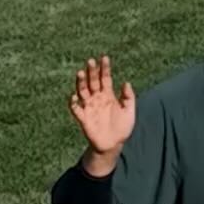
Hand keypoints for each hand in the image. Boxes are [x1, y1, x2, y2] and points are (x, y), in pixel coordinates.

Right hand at [69, 55, 136, 172]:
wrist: (114, 145)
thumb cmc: (122, 128)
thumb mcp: (129, 112)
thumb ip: (129, 97)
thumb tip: (126, 82)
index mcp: (108, 95)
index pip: (105, 78)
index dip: (105, 68)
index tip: (104, 58)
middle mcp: (97, 98)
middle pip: (93, 81)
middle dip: (91, 71)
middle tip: (90, 61)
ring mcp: (89, 107)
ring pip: (83, 91)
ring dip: (81, 82)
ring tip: (81, 73)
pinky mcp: (83, 118)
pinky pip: (76, 109)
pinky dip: (73, 103)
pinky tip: (74, 96)